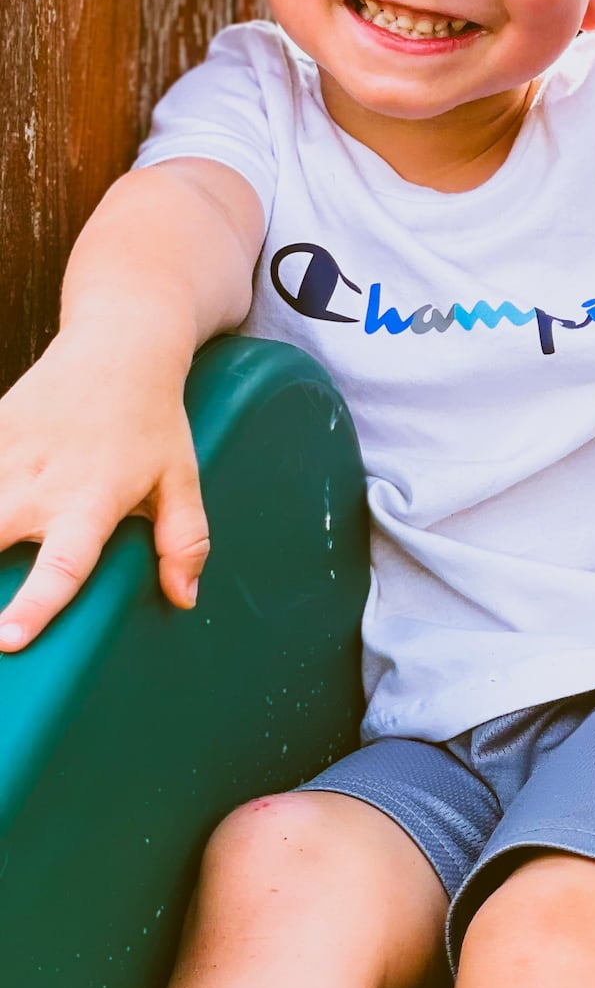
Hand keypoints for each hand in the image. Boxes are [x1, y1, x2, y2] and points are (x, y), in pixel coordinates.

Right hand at [0, 336, 209, 650]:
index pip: (64, 564)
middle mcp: (43, 482)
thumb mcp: (181, 479)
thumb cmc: (154, 422)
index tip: (6, 640)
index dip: (34, 605)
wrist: (120, 347)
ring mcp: (8, 454)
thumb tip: (184, 598)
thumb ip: (184, 540)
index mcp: (94, 500)